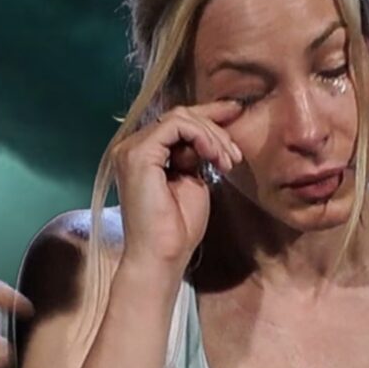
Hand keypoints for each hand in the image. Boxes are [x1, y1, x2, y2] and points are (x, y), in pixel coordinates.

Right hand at [110, 101, 242, 270]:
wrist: (162, 255)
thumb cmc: (177, 228)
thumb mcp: (192, 180)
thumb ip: (194, 155)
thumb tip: (208, 132)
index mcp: (143, 154)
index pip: (175, 123)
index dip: (207, 115)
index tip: (236, 112)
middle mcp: (131, 147)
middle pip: (178, 116)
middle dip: (215, 127)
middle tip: (236, 155)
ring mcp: (131, 149)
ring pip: (179, 118)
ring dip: (212, 135)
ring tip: (228, 161)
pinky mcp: (139, 154)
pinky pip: (176, 126)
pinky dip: (202, 136)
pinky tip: (214, 156)